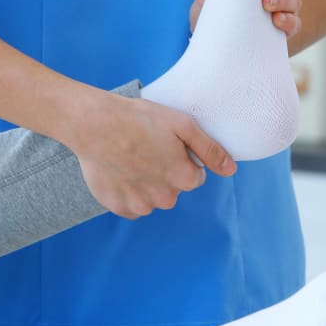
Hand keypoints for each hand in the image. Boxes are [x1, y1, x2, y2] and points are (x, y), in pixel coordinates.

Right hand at [68, 90, 236, 219]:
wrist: (95, 124)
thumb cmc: (140, 119)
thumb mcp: (183, 125)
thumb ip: (210, 150)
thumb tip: (231, 170)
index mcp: (184, 179)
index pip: (194, 176)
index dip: (181, 158)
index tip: (165, 144)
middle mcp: (165, 198)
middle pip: (174, 189)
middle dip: (165, 173)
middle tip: (147, 149)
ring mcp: (140, 205)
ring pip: (152, 198)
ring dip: (146, 184)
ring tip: (131, 158)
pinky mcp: (117, 206)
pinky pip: (131, 205)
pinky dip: (128, 192)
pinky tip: (120, 170)